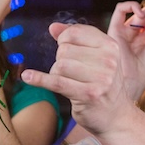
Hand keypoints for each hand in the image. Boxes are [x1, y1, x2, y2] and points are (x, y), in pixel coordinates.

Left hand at [21, 22, 136, 137]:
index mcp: (110, 46)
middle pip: (65, 50)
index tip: (64, 48)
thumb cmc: (103, 84)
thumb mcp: (97, 58)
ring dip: (56, 73)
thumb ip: (76, 39)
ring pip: (59, 66)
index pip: (75, 32)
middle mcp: (108, 60)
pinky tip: (27, 77)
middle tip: (71, 72)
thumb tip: (53, 27)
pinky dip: (39, 79)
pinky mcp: (88, 95)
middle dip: (60, 60)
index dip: (63, 39)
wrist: (117, 117)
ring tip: (68, 81)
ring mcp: (100, 78)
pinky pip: (56, 82)